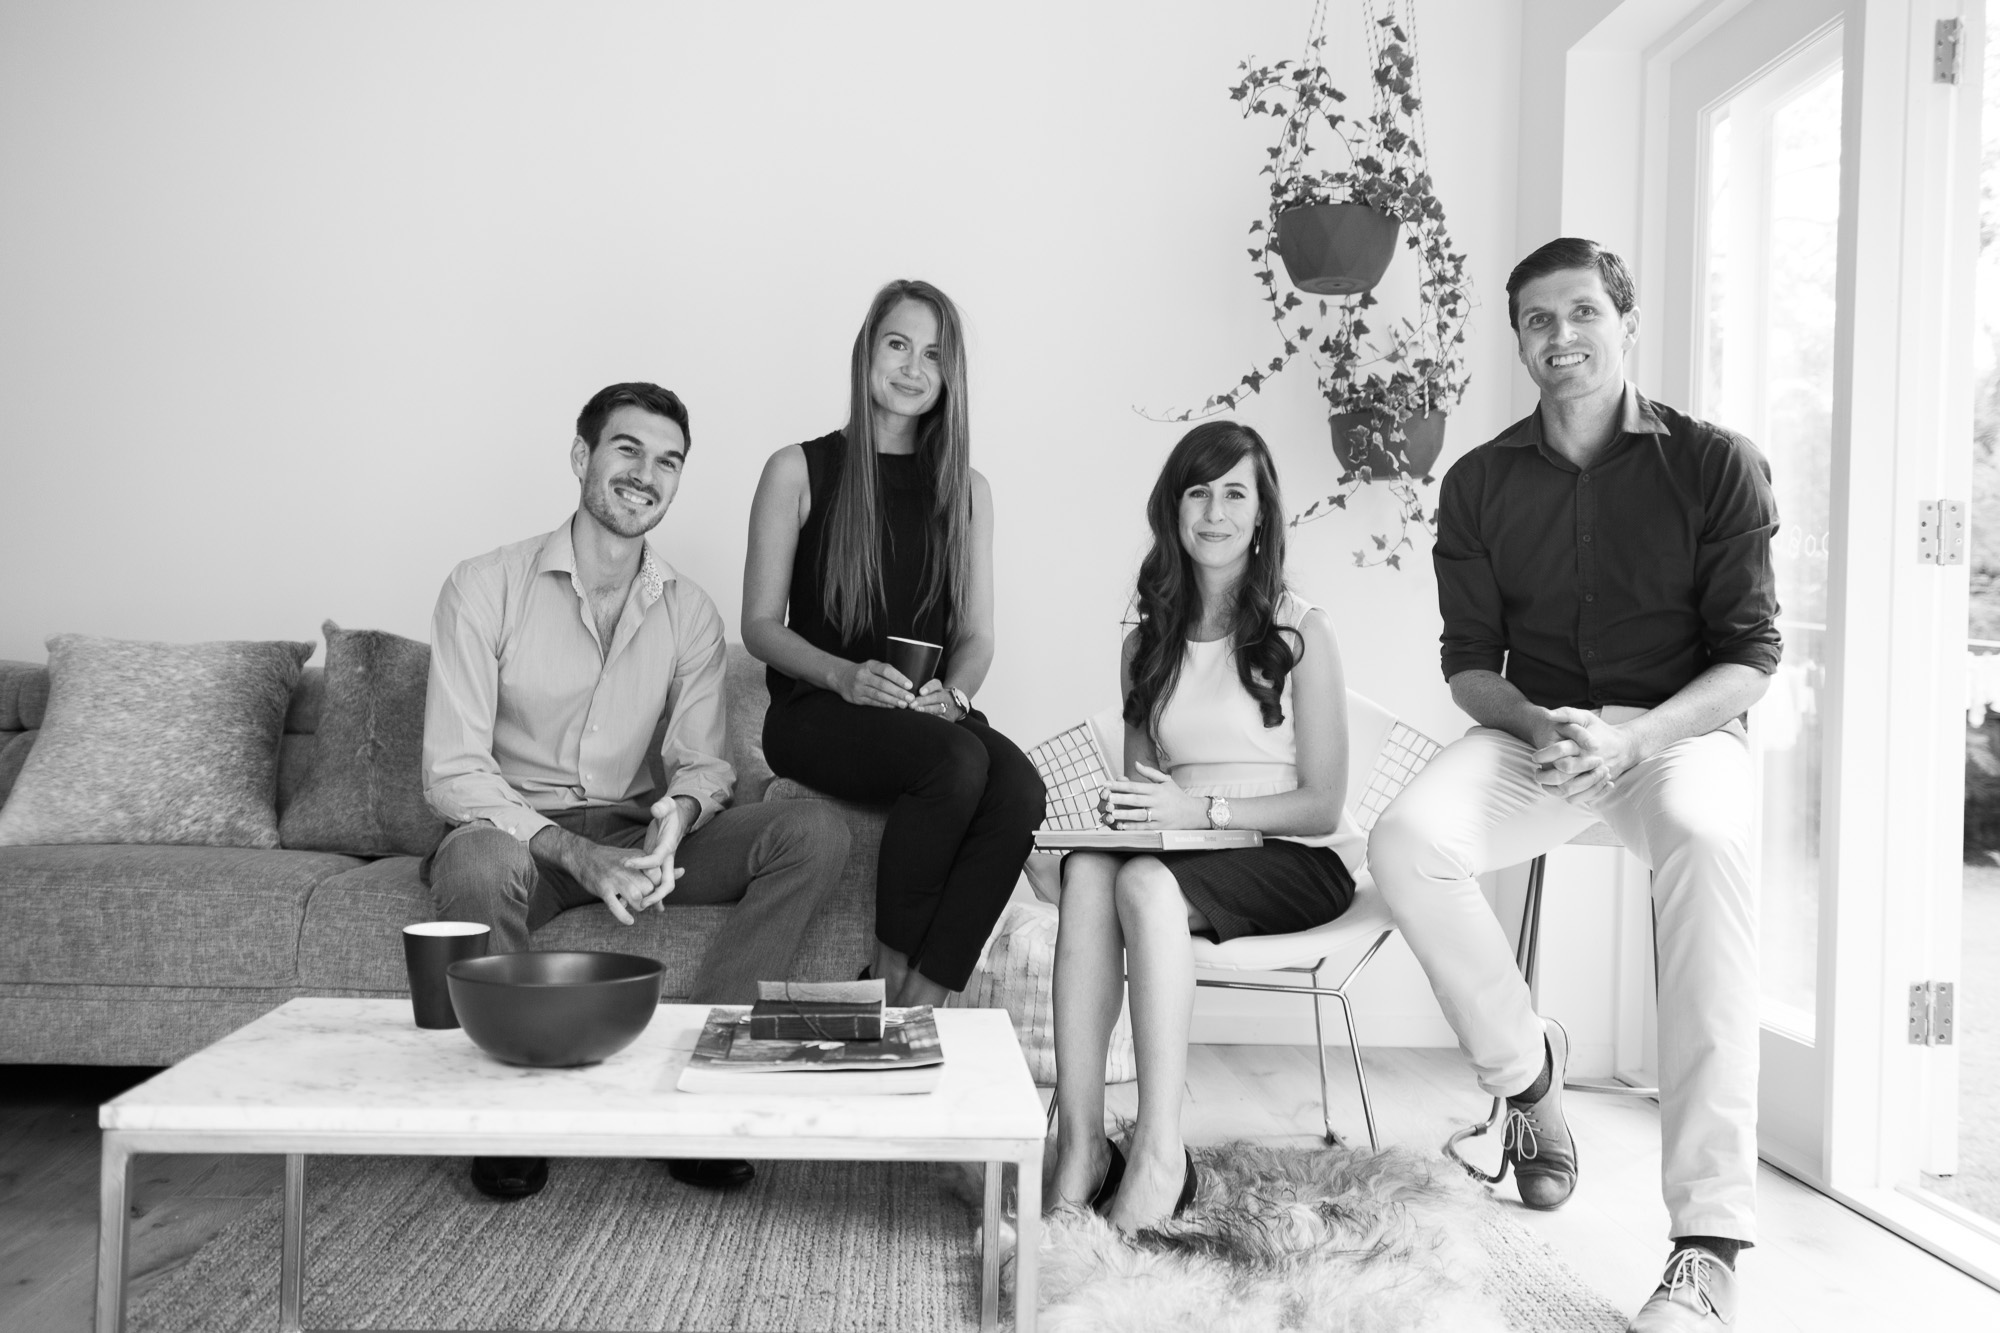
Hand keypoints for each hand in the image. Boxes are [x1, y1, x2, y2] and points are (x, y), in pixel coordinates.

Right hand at [568, 841, 665, 925]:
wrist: (583, 855)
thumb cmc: (613, 859)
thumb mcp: (637, 858)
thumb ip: (658, 867)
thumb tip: (682, 872)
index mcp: (639, 859)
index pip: (658, 877)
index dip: (659, 889)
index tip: (654, 893)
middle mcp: (629, 868)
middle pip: (649, 890)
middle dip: (649, 900)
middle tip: (644, 902)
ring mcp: (615, 878)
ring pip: (637, 898)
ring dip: (639, 907)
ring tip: (635, 907)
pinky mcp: (603, 888)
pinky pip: (616, 905)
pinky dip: (624, 915)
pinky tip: (629, 921)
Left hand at [623, 796, 691, 910]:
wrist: (677, 817)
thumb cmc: (671, 811)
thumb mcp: (668, 806)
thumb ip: (663, 807)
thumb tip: (656, 810)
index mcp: (668, 846)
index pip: (656, 859)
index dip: (641, 864)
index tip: (625, 863)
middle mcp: (667, 858)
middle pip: (667, 883)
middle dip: (657, 895)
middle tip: (642, 904)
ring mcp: (662, 863)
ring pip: (660, 886)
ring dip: (652, 899)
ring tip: (636, 908)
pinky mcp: (655, 864)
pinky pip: (652, 882)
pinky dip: (646, 891)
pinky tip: (633, 899)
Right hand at [838, 659, 916, 708]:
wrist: (842, 677)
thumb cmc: (864, 672)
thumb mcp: (873, 666)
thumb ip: (887, 672)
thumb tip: (906, 683)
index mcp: (870, 665)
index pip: (886, 670)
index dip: (898, 678)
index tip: (909, 685)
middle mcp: (863, 675)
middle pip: (883, 684)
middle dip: (898, 692)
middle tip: (910, 698)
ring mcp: (858, 687)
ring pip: (878, 695)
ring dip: (892, 700)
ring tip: (904, 704)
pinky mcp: (856, 698)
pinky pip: (873, 702)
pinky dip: (884, 705)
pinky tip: (893, 706)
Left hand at [910, 679, 962, 719]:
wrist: (954, 708)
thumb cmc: (935, 699)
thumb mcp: (931, 692)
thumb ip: (920, 692)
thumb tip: (904, 693)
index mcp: (939, 689)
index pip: (936, 684)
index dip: (929, 688)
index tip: (920, 691)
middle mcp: (945, 697)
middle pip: (936, 697)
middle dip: (924, 700)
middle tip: (912, 704)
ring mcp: (947, 708)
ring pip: (938, 708)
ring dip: (927, 710)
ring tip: (917, 711)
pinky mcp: (948, 718)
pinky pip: (941, 719)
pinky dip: (933, 719)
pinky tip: (924, 719)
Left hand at [1101, 763, 1208, 829]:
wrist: (1192, 812)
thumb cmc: (1176, 795)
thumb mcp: (1166, 780)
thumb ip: (1150, 773)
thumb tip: (1136, 763)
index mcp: (1156, 789)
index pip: (1135, 786)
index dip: (1119, 785)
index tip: (1106, 784)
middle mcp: (1157, 801)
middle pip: (1135, 799)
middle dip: (1120, 798)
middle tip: (1106, 797)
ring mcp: (1159, 815)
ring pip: (1139, 814)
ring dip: (1124, 814)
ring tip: (1110, 812)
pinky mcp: (1160, 826)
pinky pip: (1144, 827)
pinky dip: (1132, 827)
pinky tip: (1121, 826)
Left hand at [1531, 707, 1637, 804]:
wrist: (1624, 747)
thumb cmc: (1600, 730)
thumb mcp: (1585, 717)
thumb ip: (1567, 713)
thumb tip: (1548, 715)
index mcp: (1584, 746)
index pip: (1561, 752)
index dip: (1544, 755)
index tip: (1534, 757)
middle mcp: (1590, 763)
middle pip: (1563, 775)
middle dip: (1544, 775)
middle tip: (1536, 772)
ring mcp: (1593, 776)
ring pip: (1568, 789)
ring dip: (1551, 788)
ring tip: (1542, 781)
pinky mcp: (1595, 786)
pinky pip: (1577, 797)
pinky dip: (1563, 795)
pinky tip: (1554, 789)